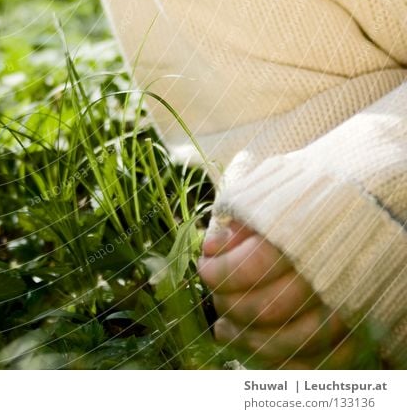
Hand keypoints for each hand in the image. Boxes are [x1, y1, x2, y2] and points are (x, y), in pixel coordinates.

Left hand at [197, 219, 358, 367]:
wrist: (358, 216)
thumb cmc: (301, 207)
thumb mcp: (267, 200)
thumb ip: (238, 224)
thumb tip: (210, 248)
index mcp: (302, 237)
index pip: (252, 266)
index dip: (219, 273)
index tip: (206, 268)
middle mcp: (325, 275)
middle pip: (269, 309)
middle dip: (231, 307)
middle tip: (217, 299)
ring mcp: (344, 307)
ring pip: (292, 342)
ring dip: (250, 341)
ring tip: (225, 329)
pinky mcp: (357, 331)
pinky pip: (321, 362)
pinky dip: (284, 364)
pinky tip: (257, 351)